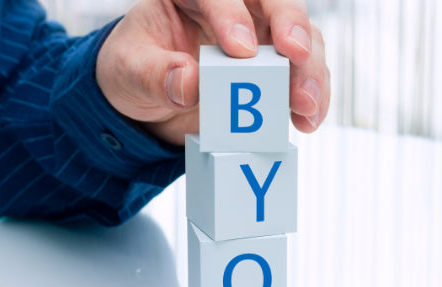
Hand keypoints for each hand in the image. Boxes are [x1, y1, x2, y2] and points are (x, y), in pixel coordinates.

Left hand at [96, 0, 329, 144]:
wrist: (144, 101)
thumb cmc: (133, 71)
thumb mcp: (129, 72)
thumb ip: (155, 75)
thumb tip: (190, 83)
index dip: (231, 16)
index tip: (240, 50)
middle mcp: (234, 8)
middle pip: (273, 3)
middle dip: (290, 26)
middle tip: (295, 55)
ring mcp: (259, 36)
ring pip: (300, 38)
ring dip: (309, 70)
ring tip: (305, 104)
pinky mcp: (274, 69)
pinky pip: (303, 75)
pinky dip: (312, 97)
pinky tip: (308, 119)